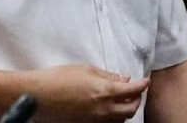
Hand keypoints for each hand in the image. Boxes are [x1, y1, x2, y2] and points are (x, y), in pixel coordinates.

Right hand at [32, 64, 150, 121]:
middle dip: (137, 99)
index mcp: (105, 91)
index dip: (142, 84)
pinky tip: (109, 109)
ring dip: (126, 109)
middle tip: (135, 90)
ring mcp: (96, 120)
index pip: (133, 90)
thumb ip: (108, 76)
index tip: (146, 80)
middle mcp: (104, 109)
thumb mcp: (86, 70)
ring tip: (123, 99)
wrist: (40, 96)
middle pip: (131, 109)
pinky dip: (114, 117)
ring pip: (121, 119)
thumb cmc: (61, 78)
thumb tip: (124, 79)